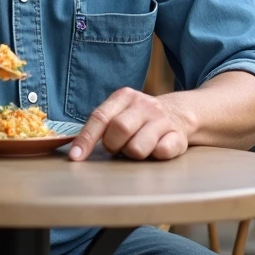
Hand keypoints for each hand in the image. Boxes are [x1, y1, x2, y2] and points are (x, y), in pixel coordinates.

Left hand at [68, 87, 189, 161]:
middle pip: (119, 129)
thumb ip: (101, 125)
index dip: (86, 139)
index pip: (100, 117)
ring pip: (138, 147)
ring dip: (133, 154)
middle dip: (113, 145)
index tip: (76, 157)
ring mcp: (162, 119)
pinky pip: (161, 153)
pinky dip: (154, 156)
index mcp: (124, 97)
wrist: (178, 112)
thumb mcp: (119, 112)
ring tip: (136, 148)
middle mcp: (144, 105)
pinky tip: (155, 149)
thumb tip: (76, 149)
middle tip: (117, 148)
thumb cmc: (138, 119)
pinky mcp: (178, 136)